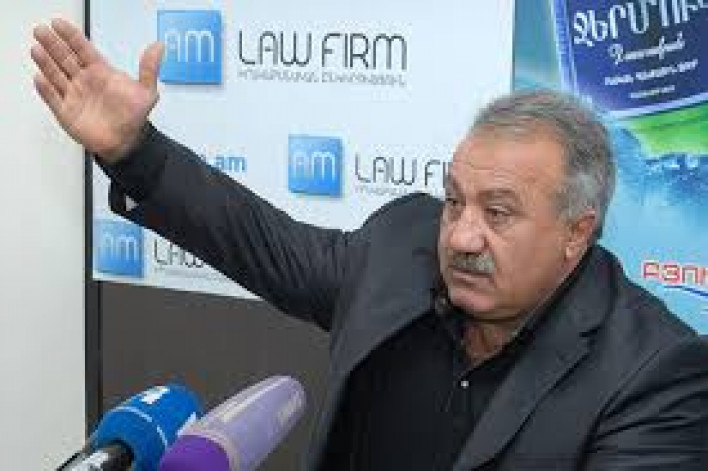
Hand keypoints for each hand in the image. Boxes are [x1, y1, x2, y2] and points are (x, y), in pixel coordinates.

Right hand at [31, 18, 163, 162]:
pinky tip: (40, 78)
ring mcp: (73, 95)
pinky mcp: (66, 112)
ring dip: (46, 63)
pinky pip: (53, 99)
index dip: (70, 37)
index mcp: (100, 72)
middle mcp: (84, 80)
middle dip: (53, 45)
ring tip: (37, 50)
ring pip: (56, 75)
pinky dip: (46, 90)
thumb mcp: (146, 92)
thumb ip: (149, 69)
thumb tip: (158, 46)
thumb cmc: (134, 116)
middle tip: (41, 31)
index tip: (58, 24)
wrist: (127, 143)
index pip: (82, 49)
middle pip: (65, 58)